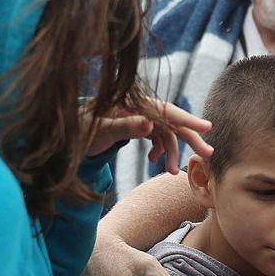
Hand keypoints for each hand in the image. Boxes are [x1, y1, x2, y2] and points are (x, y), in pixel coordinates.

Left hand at [86, 99, 213, 174]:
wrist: (66, 132)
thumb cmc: (80, 129)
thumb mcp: (101, 129)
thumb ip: (125, 126)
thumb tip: (150, 125)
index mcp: (133, 103)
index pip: (165, 110)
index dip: (187, 119)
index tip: (208, 127)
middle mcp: (140, 107)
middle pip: (171, 121)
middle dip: (190, 139)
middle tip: (208, 155)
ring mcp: (139, 116)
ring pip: (165, 132)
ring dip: (171, 152)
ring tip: (171, 172)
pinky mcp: (137, 124)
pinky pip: (157, 136)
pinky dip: (159, 149)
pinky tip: (154, 161)